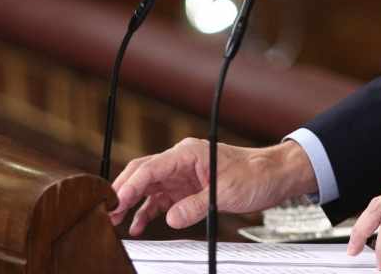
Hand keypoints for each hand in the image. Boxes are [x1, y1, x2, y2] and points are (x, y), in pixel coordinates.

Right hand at [109, 139, 316, 235]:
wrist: (272, 176)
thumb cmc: (253, 175)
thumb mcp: (224, 192)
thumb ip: (194, 205)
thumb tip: (169, 219)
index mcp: (187, 154)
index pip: (149, 167)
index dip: (129, 185)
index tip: (114, 201)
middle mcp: (180, 161)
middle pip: (142, 174)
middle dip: (123, 192)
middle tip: (107, 212)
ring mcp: (182, 175)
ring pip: (148, 187)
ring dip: (131, 203)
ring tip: (115, 221)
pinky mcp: (187, 189)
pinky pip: (160, 199)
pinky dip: (148, 212)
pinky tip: (137, 225)